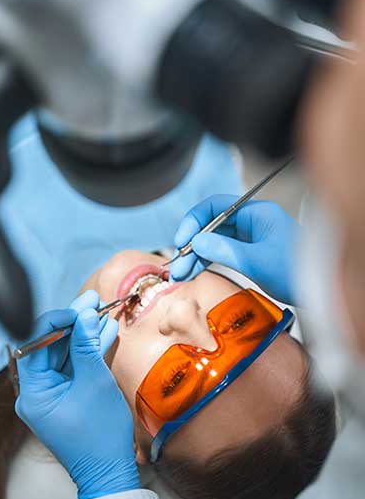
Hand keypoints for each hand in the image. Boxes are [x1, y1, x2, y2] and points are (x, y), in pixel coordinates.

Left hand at [15, 290, 139, 498]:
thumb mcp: (95, 382)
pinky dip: (89, 352)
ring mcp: (53, 394)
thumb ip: (87, 346)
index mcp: (33, 391)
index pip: (36, 343)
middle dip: (75, 323)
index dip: (57, 321)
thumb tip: (86, 315)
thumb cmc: (99, 435)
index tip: (79, 309)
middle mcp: (37, 391)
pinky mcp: (68, 396)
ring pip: (66, 354)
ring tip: (103, 310)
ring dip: (85, 334)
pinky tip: (104, 332)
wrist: (110, 471)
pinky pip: (76, 367)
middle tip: (93, 301)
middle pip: (52, 346)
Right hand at [171, 195, 299, 303]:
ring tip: (181, 274)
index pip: (216, 206)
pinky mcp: (251, 252)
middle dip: (192, 243)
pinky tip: (194, 271)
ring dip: (196, 256)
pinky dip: (208, 261)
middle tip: (178, 264)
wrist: (320, 292)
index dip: (194, 221)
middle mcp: (252, 221)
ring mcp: (251, 237)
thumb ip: (223, 250)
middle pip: (212, 225)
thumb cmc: (296, 272)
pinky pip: (223, 252)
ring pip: (215, 241)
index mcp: (257, 213)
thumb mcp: (256, 261)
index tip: (182, 240)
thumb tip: (196, 242)